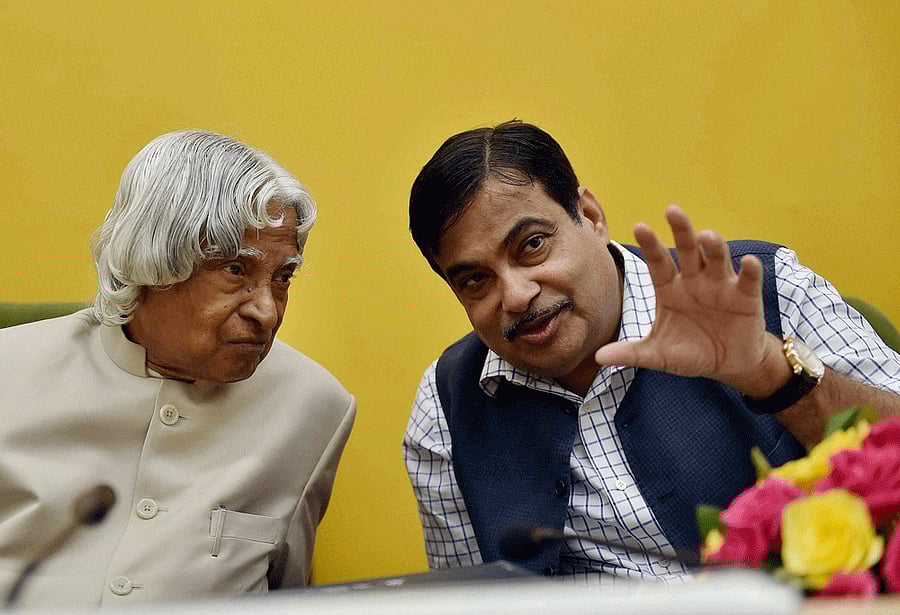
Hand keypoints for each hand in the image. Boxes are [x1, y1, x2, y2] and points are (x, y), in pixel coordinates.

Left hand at [594, 205, 788, 396]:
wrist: (728, 364)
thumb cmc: (690, 352)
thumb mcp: (658, 355)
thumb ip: (632, 353)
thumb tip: (598, 357)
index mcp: (670, 288)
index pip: (658, 262)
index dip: (650, 245)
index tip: (640, 226)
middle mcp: (694, 280)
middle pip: (686, 250)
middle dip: (681, 231)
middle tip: (672, 210)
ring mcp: (721, 285)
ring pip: (716, 258)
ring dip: (713, 246)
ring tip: (706, 235)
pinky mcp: (746, 296)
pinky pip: (748, 280)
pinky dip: (749, 270)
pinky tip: (748, 262)